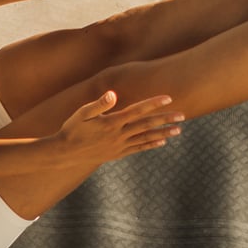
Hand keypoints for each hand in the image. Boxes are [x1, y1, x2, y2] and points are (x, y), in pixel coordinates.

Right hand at [55, 90, 183, 165]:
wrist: (64, 154)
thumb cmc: (72, 129)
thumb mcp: (81, 113)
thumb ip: (99, 104)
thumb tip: (113, 94)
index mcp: (111, 122)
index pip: (136, 110)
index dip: (153, 103)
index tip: (168, 98)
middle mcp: (118, 135)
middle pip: (146, 125)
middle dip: (165, 119)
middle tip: (182, 116)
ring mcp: (119, 146)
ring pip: (145, 138)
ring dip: (162, 133)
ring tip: (178, 130)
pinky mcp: (117, 153)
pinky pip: (138, 148)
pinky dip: (150, 145)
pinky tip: (162, 142)